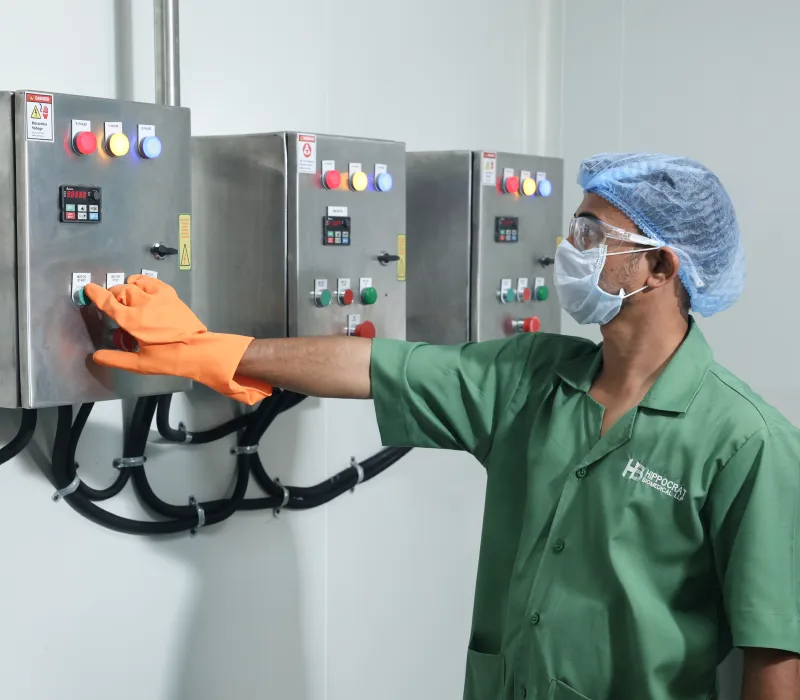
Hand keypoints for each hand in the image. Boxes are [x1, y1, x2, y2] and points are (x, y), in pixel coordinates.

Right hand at [84, 275, 271, 404]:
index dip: (96, 294)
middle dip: (113, 294)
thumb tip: (97, 357)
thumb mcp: (140, 363)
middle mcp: (142, 304)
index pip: (108, 302)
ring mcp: (158, 297)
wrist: (198, 350)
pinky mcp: (171, 296)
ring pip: (135, 283)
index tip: (89, 289)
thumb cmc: (170, 358)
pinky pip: (152, 282)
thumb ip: (116, 359)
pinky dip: (143, 282)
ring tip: (126, 295)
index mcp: (131, 320)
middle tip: (112, 302)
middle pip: (120, 291)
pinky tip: (143, 288)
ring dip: (127, 287)